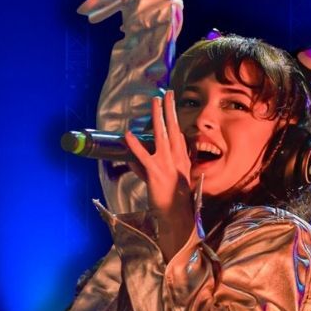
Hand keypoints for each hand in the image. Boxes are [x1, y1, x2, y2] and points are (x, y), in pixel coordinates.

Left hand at [123, 90, 196, 259]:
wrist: (177, 216)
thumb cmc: (171, 200)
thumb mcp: (164, 181)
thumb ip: (147, 168)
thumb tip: (133, 159)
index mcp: (182, 160)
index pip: (179, 135)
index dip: (174, 119)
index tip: (171, 104)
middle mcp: (178, 159)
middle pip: (174, 129)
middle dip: (170, 110)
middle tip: (167, 93)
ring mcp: (168, 165)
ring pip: (163, 136)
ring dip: (158, 117)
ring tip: (154, 102)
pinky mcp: (156, 173)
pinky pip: (144, 156)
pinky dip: (135, 145)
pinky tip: (128, 134)